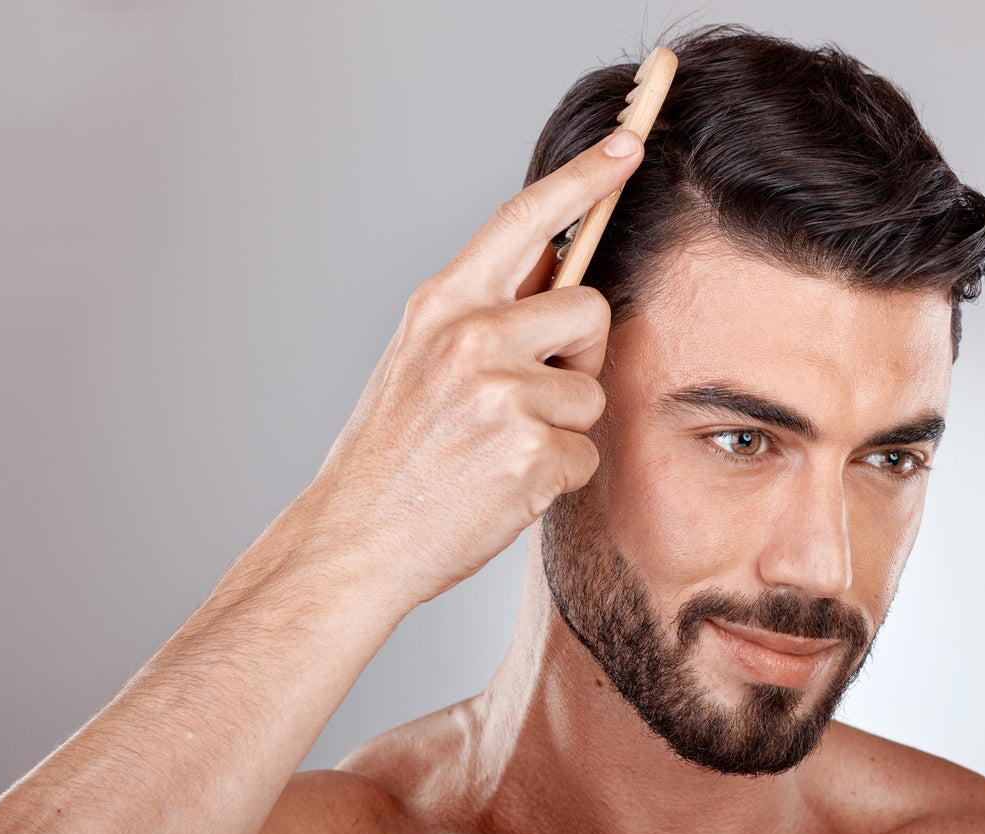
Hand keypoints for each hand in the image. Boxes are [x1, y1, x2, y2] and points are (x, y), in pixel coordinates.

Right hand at [295, 130, 643, 609]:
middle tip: (531, 393)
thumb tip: (556, 272)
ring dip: (561, 426)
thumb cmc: (391, 453)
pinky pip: (585, 454)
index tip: (629, 144)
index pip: (525, 220)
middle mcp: (471, 338)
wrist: (355, 539)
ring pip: (591, 393)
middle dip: (577, 354)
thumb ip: (481, 314)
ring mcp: (501, 396)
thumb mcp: (418, 358)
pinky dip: (555, 478)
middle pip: (588, 310)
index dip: (584, 177)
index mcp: (442, 305)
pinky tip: (504, 487)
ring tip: (499, 450)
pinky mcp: (530, 454)